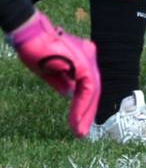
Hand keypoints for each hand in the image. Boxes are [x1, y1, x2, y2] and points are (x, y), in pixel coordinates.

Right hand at [7, 11, 100, 137]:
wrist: (30, 34)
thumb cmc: (36, 50)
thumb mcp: (50, 71)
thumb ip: (63, 83)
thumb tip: (70, 96)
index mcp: (83, 58)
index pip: (89, 86)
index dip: (85, 105)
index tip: (80, 123)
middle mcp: (89, 57)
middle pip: (94, 89)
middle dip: (88, 112)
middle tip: (82, 132)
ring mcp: (88, 59)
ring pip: (93, 91)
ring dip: (85, 113)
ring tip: (79, 131)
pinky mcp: (83, 64)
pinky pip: (88, 89)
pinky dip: (82, 106)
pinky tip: (76, 120)